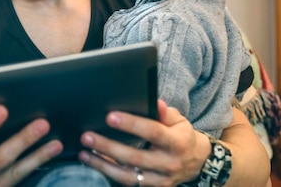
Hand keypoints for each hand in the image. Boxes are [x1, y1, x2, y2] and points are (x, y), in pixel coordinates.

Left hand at [78, 99, 209, 186]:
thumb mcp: (178, 120)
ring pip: (128, 175)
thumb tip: (154, 102)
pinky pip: (128, 182)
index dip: (131, 124)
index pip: (152, 132)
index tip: (110, 117)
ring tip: (84, 153)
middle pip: (134, 157)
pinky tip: (94, 163)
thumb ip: (164, 112)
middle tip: (87, 136)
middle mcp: (168, 163)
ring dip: (103, 165)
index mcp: (177, 143)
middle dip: (108, 146)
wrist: (196, 162)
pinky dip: (109, 173)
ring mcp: (160, 179)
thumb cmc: (181, 135)